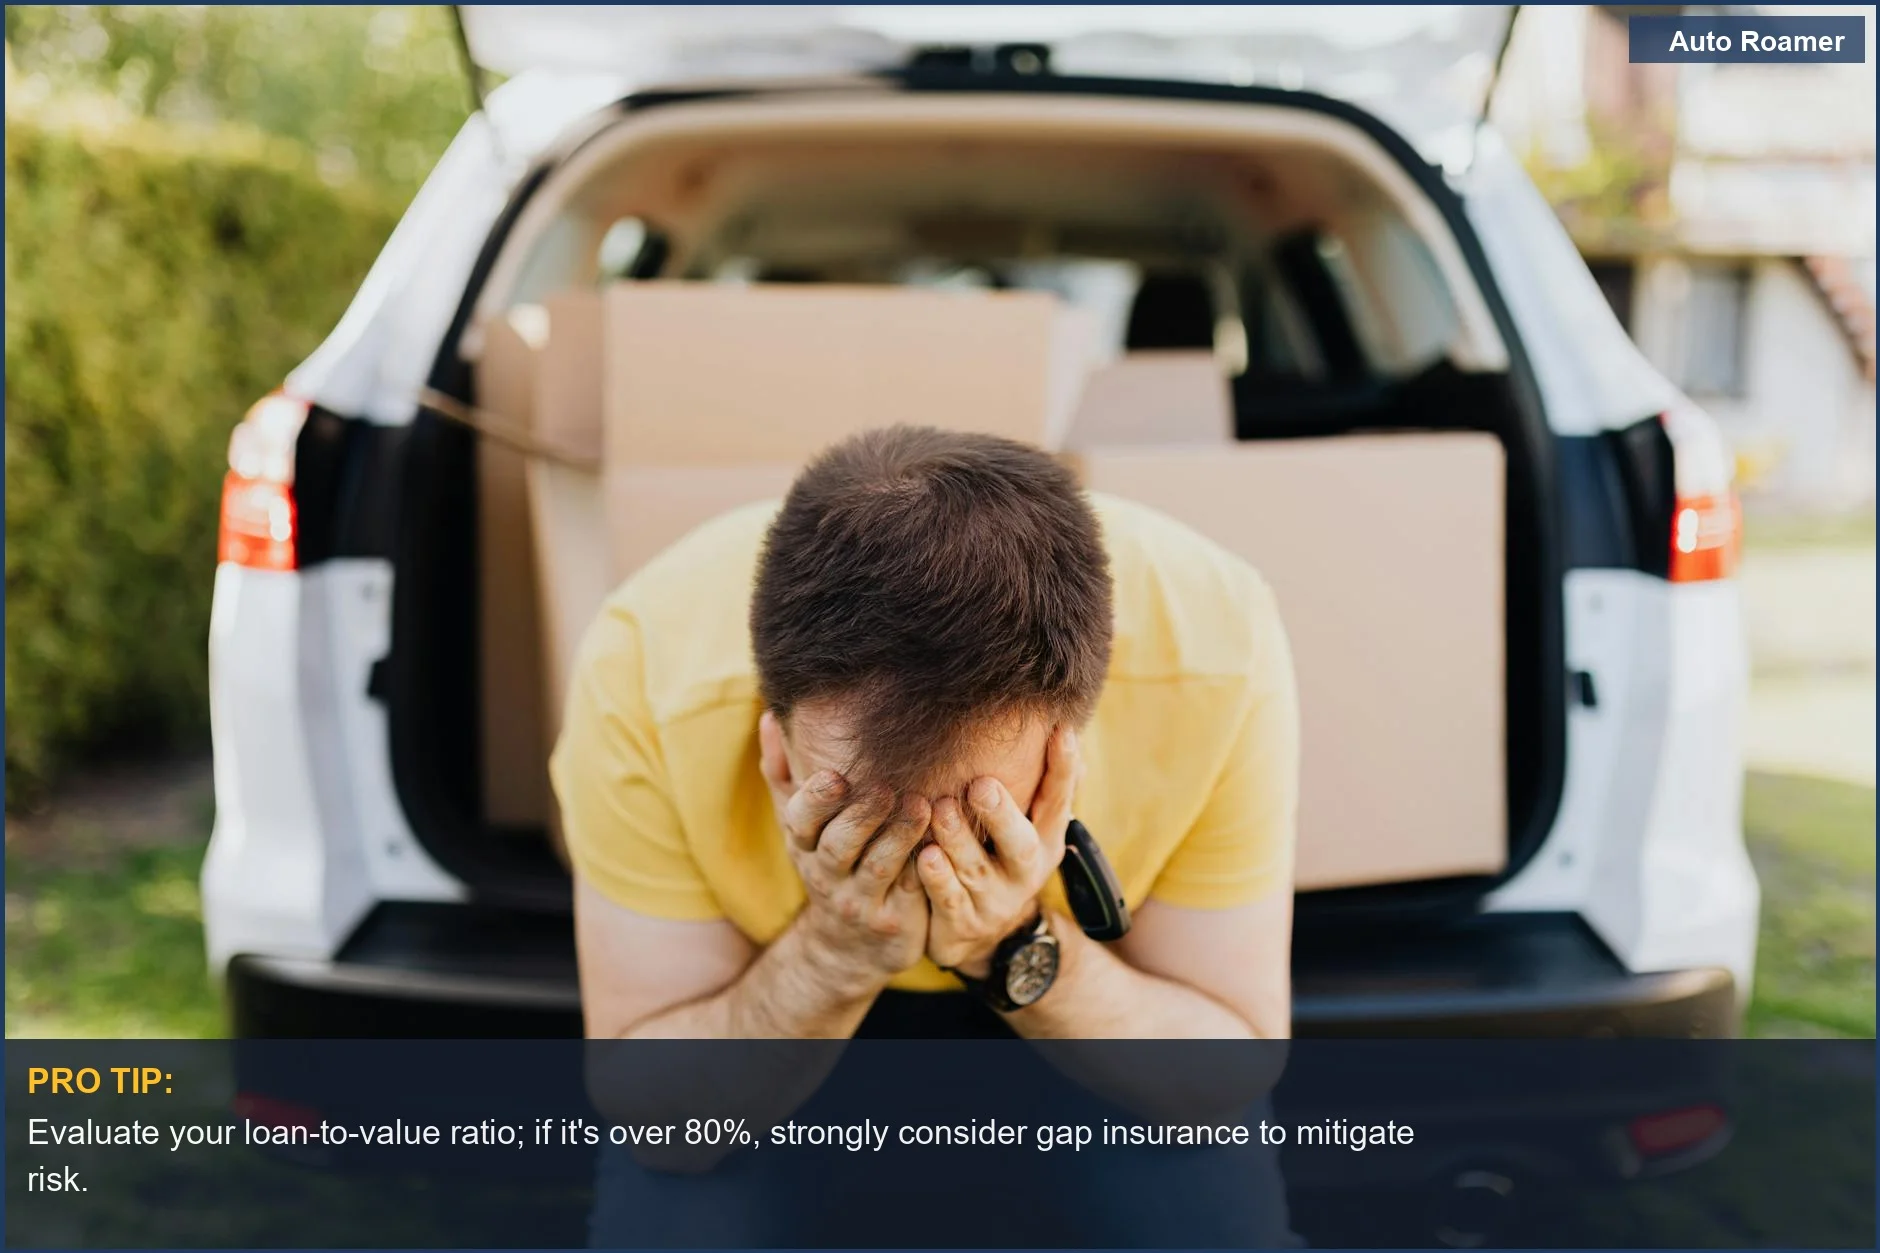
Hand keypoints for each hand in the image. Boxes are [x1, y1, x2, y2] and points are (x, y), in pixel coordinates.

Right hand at [759, 714, 930, 995]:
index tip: (835, 776)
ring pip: (878, 868)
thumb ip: (784, 772)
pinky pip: (911, 891)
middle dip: (861, 816)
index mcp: (803, 846)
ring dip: (899, 836)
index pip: (799, 822)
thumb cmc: (829, 865)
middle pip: (837, 846)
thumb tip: (768, 716)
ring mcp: (860, 901)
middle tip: (887, 787)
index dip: (815, 801)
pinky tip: (944, 839)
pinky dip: (926, 865)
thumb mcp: (800, 827)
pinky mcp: (894, 921)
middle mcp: (826, 875)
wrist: (848, 947)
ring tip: (921, 805)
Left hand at [918, 726, 1081, 979]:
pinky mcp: (964, 923)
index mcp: (1045, 840)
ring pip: (976, 868)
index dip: (1063, 768)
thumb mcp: (1027, 828)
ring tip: (940, 808)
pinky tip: (924, 856)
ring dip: (958, 838)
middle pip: (1020, 844)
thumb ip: (1041, 785)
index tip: (1061, 731)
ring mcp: (995, 900)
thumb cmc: (998, 859)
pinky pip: (949, 900)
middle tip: (981, 784)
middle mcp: (1026, 870)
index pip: (1059, 800)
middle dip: (1001, 814)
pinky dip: (937, 878)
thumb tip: (1066, 725)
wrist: (979, 934)